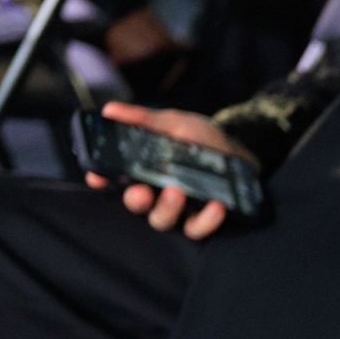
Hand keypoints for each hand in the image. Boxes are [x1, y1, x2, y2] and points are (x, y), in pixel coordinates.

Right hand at [85, 102, 255, 239]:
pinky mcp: (203, 219)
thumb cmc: (202, 139)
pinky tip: (215, 206)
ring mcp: (179, 209)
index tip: (97, 177)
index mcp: (143, 170)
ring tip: (177, 192)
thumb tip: (111, 110)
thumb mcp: (175, 123)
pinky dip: (205, 221)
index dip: (101, 179)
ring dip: (166, 209)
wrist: (242, 153)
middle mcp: (155, 193)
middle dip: (135, 199)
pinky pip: (197, 229)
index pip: (114, 179)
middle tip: (141, 191)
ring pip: (162, 220)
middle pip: (136, 203)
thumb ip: (145, 119)